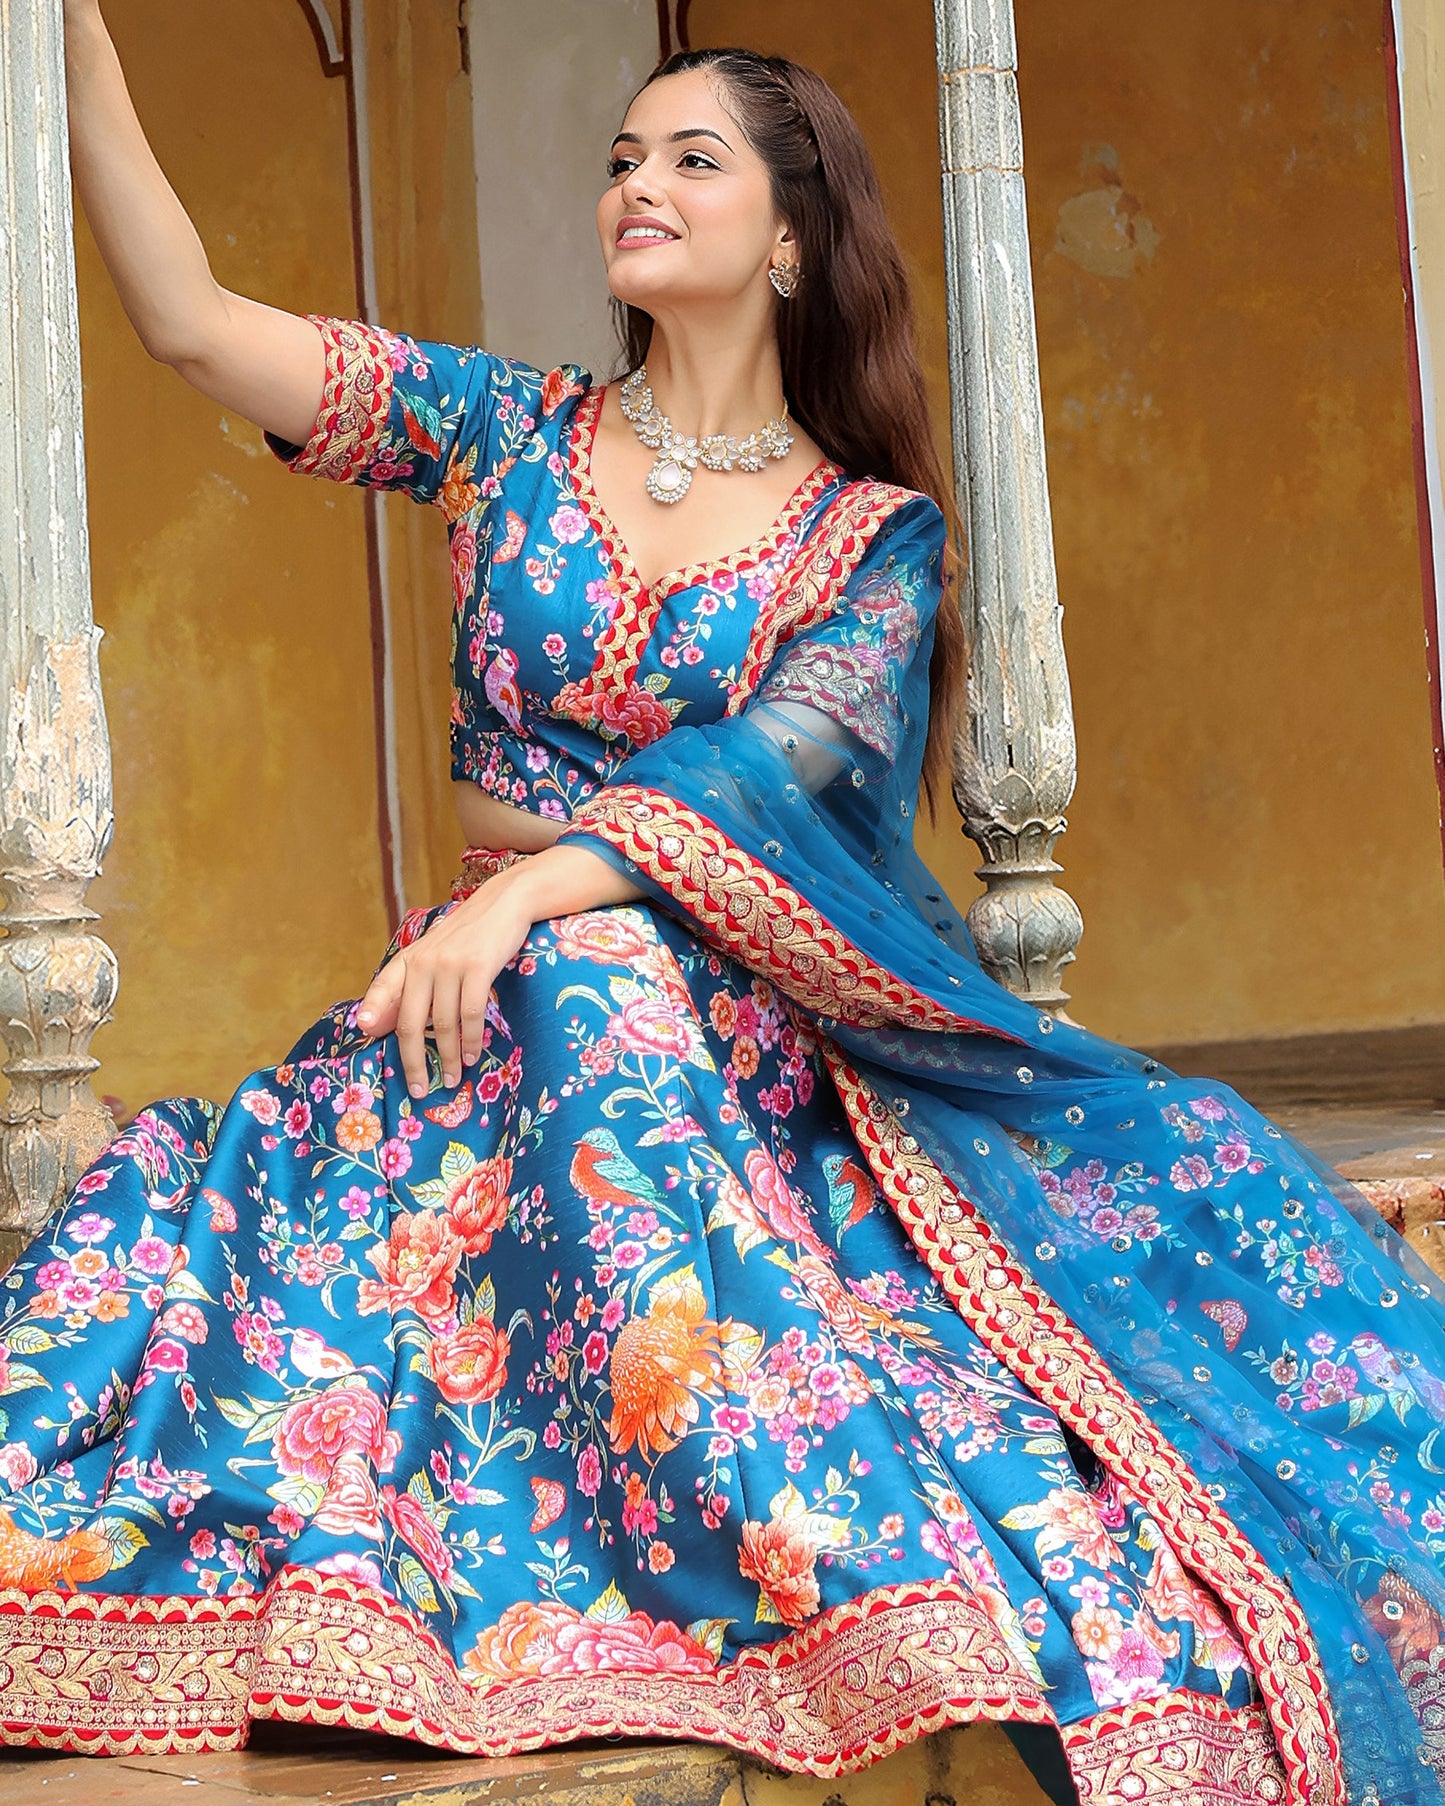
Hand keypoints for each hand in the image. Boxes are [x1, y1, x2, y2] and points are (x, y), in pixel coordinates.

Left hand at [357, 867, 536, 1096]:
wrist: (504, 903)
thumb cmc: (469, 935)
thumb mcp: (434, 953)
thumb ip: (411, 986)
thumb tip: (379, 1025)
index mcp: (410, 958)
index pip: (383, 987)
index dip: (373, 1012)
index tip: (366, 1035)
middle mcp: (424, 962)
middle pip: (412, 1022)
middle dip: (414, 1062)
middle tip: (419, 1088)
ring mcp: (451, 965)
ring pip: (444, 1024)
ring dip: (448, 1057)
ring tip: (452, 1077)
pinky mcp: (478, 968)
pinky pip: (471, 1014)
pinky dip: (471, 1040)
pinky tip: (471, 1055)